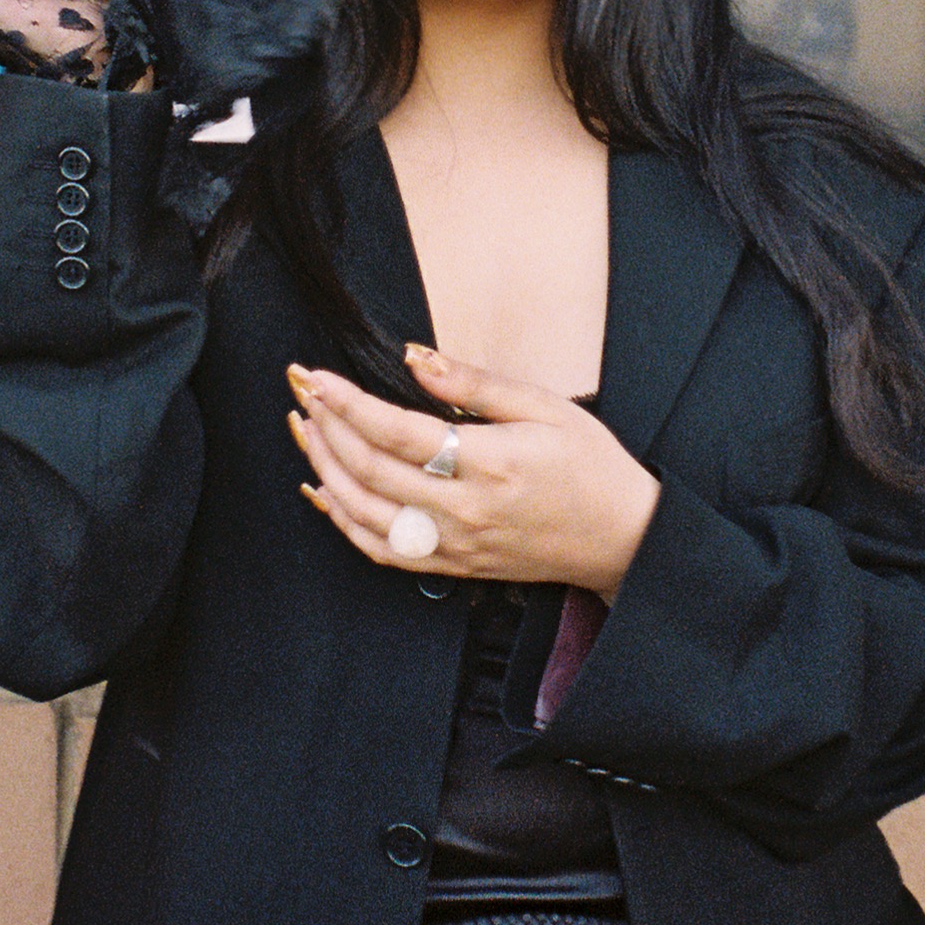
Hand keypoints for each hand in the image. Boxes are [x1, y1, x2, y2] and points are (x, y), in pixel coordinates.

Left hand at [288, 342, 659, 601]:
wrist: (622, 538)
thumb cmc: (588, 463)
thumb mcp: (544, 406)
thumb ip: (474, 384)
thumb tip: (414, 357)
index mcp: (491, 463)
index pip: (398, 432)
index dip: (349, 403)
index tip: (317, 376)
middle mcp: (465, 511)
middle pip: (371, 472)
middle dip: (327, 429)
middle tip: (302, 392)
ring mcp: (455, 545)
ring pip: (366, 515)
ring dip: (326, 471)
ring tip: (306, 430)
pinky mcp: (452, 566)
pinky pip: (382, 550)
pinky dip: (344, 522)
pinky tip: (324, 490)